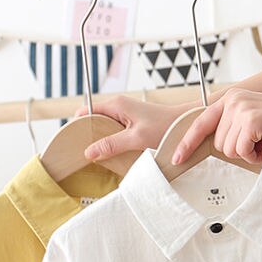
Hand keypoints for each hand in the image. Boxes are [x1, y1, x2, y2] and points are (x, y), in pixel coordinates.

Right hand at [76, 97, 192, 160]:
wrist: (187, 125)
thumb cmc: (165, 128)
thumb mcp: (136, 139)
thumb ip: (112, 145)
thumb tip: (89, 152)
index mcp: (116, 105)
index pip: (85, 112)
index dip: (78, 127)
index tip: (75, 144)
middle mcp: (118, 107)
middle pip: (93, 120)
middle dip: (89, 136)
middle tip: (87, 155)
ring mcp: (125, 115)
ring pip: (104, 128)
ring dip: (101, 141)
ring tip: (99, 156)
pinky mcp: (132, 124)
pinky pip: (114, 133)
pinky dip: (112, 143)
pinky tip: (114, 154)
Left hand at [173, 89, 261, 165]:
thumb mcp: (252, 118)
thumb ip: (233, 126)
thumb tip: (216, 145)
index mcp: (230, 98)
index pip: (201, 123)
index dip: (187, 143)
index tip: (176, 158)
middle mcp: (233, 100)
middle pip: (218, 144)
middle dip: (238, 150)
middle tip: (258, 142)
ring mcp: (241, 110)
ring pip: (228, 150)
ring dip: (248, 153)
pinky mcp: (251, 121)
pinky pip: (241, 152)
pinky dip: (255, 156)